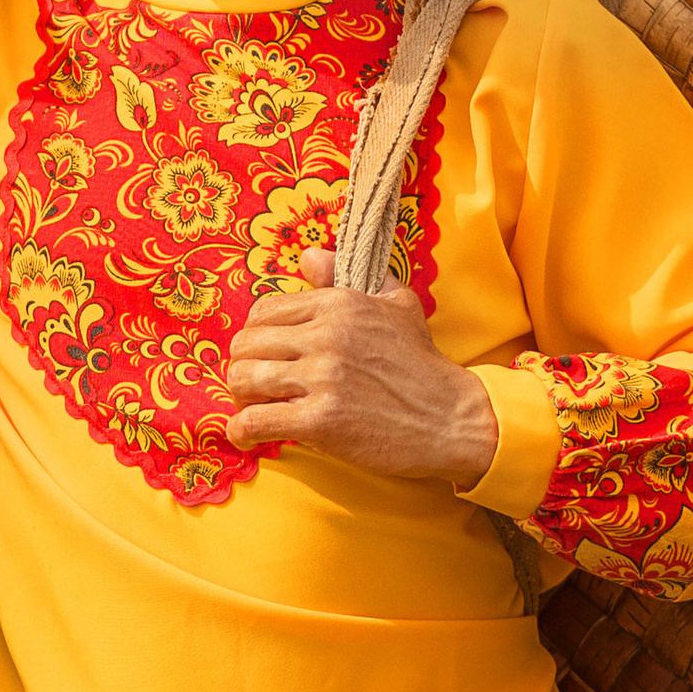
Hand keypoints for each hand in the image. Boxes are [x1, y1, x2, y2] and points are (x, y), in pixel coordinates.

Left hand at [224, 253, 499, 481]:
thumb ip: (349, 275)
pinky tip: (248, 436)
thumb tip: (310, 255)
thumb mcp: (396, 304)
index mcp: (339, 304)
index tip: (267, 357)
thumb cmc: (422, 364)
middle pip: (246, 345)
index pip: (264, 312)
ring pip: (243, 379)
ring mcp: (323, 378)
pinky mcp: (321, 420)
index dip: (258, 337)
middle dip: (245, 367)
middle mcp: (326, 335)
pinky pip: (256, 421)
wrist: (451, 418)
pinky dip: (242, 431)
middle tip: (257, 387)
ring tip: (254, 408)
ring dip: (241, 398)